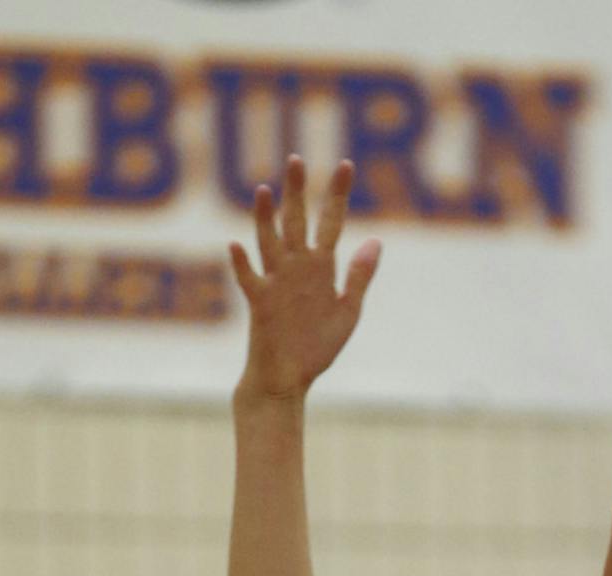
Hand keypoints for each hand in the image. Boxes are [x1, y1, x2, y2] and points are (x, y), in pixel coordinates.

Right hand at [230, 155, 380, 404]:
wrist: (288, 380)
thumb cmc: (316, 348)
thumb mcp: (347, 311)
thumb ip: (359, 276)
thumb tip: (376, 241)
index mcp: (320, 267)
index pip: (330, 222)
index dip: (337, 194)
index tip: (346, 165)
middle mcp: (296, 268)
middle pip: (296, 221)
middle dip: (297, 191)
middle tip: (296, 159)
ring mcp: (276, 283)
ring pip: (269, 242)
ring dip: (264, 217)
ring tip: (263, 190)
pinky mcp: (260, 304)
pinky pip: (248, 280)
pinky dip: (241, 265)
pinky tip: (235, 245)